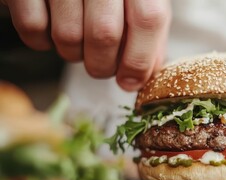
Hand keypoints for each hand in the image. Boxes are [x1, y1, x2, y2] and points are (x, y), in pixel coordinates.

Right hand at [1, 0, 170, 90]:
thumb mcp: (138, 0)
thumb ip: (147, 34)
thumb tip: (141, 77)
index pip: (148, 19)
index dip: (139, 59)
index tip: (130, 81)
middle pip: (106, 34)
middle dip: (103, 66)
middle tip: (101, 66)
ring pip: (68, 36)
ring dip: (73, 54)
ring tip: (77, 41)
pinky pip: (33, 27)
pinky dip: (41, 41)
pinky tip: (50, 29)